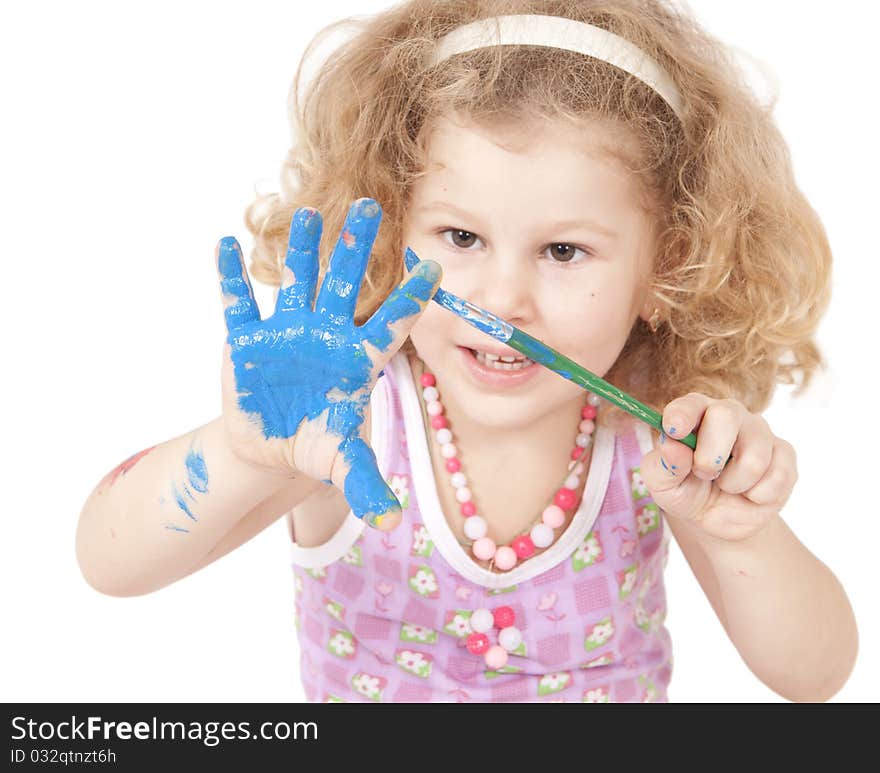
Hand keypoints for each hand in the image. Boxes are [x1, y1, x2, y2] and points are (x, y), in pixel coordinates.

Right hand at [216, 197, 441, 530]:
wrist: (269, 445)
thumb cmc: (314, 444)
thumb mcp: (340, 461)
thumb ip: (366, 481)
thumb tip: (391, 520)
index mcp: (357, 359)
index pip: (390, 324)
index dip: (410, 298)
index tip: (433, 267)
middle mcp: (326, 336)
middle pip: (345, 285)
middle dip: (356, 249)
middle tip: (372, 206)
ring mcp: (287, 333)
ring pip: (296, 282)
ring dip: (300, 249)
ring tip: (306, 212)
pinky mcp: (247, 340)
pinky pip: (238, 304)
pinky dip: (229, 278)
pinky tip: (223, 245)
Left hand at [638, 393, 797, 541]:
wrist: (717, 517)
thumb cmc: (685, 491)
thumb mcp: (662, 485)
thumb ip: (663, 465)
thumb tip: (671, 445)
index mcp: (694, 414)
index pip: (690, 404)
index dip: (682, 415)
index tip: (674, 430)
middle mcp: (728, 414)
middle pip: (726, 416)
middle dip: (710, 457)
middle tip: (704, 474)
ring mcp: (759, 431)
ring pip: (754, 458)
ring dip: (734, 484)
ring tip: (726, 486)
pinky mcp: (784, 453)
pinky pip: (778, 477)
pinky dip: (757, 496)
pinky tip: (749, 492)